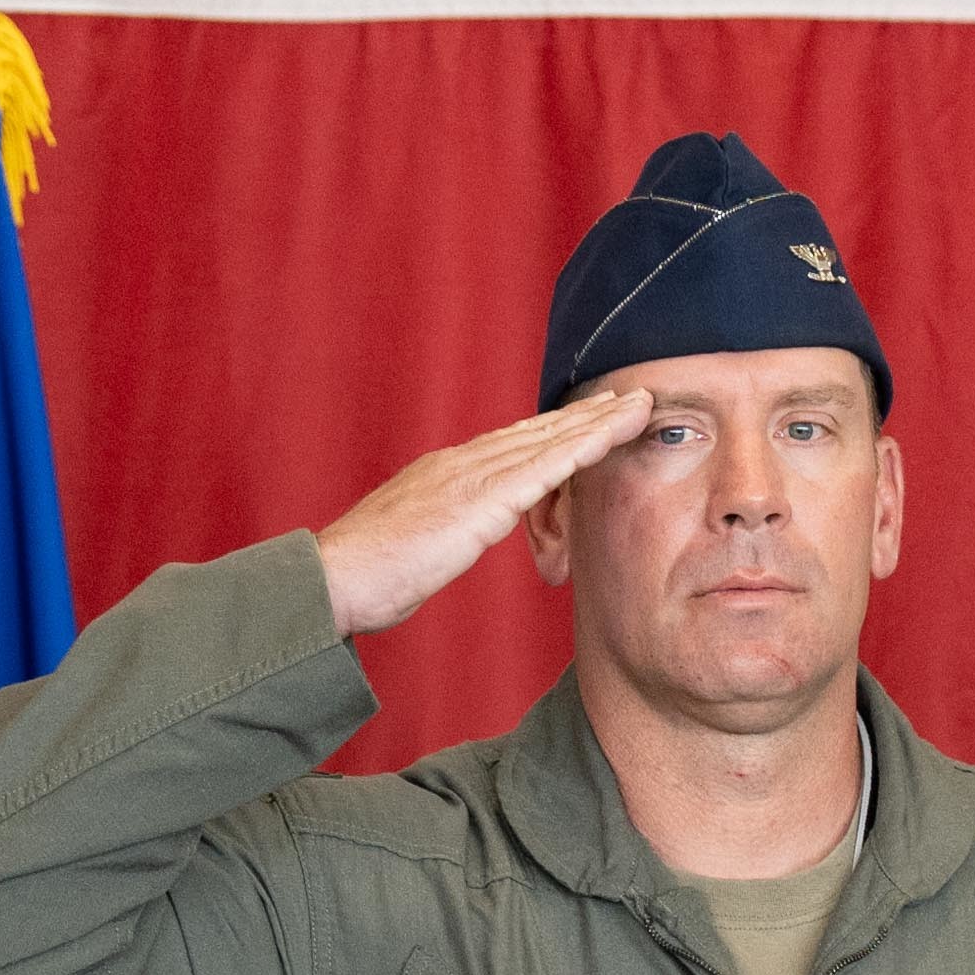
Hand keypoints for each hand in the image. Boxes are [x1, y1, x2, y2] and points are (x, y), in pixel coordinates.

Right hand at [308, 382, 666, 638]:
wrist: (335, 579)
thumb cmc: (365, 576)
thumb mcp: (414, 545)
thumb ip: (442, 530)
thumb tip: (454, 533)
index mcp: (446, 473)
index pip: (515, 444)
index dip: (558, 427)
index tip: (594, 416)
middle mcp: (462, 463)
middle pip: (539, 430)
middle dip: (589, 413)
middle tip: (633, 395)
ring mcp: (471, 477)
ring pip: (549, 440)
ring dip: (599, 421)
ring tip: (640, 405)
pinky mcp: (480, 500)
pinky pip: (544, 467)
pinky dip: (581, 447)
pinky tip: (612, 435)